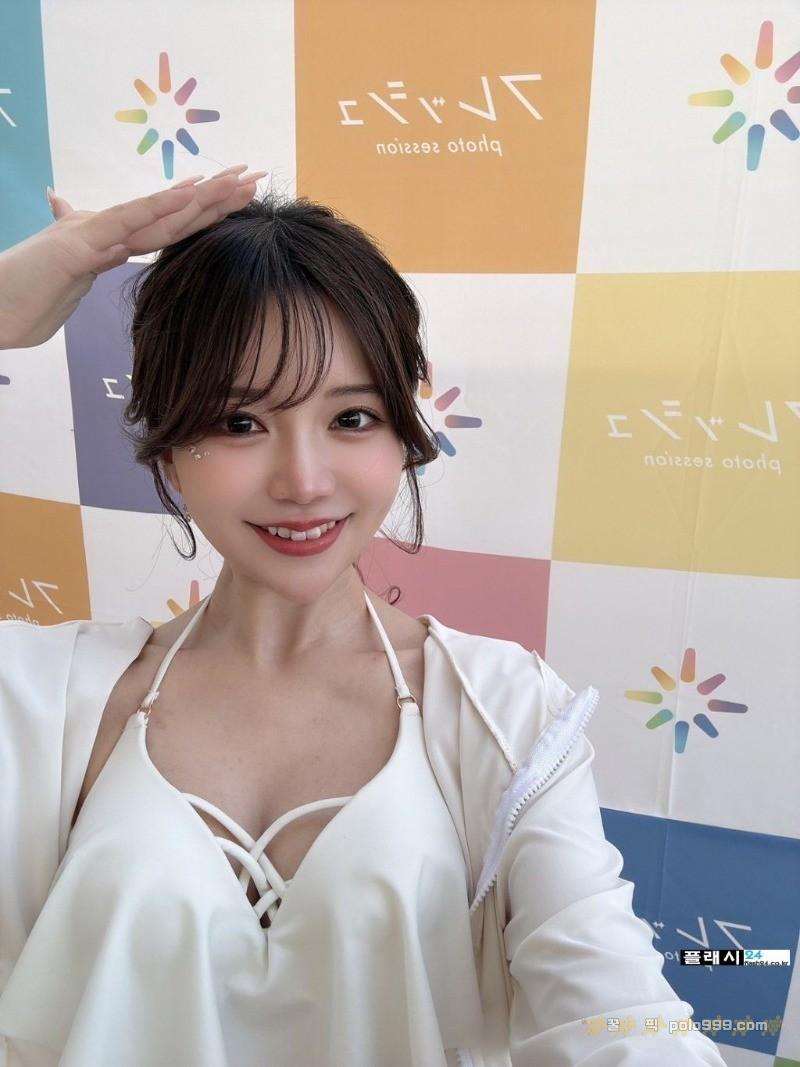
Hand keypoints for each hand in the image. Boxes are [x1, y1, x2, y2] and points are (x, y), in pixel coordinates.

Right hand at [0, 164, 267, 348]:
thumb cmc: (22, 297)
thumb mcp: (65, 279)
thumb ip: (81, 257)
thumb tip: (86, 233)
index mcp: (106, 239)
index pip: (164, 223)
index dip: (200, 208)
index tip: (233, 193)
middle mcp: (105, 229)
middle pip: (173, 212)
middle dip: (216, 196)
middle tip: (255, 175)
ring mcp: (94, 234)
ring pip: (159, 211)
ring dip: (200, 196)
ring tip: (236, 180)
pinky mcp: (80, 245)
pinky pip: (128, 224)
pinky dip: (158, 209)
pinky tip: (188, 197)